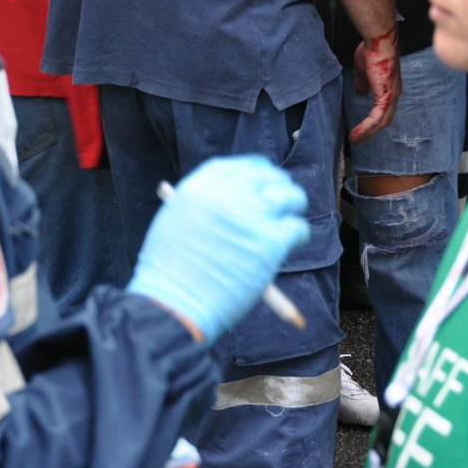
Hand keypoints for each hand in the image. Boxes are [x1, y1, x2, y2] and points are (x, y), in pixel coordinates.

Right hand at [127, 155, 310, 342]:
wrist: (173, 300)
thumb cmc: (168, 269)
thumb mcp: (175, 219)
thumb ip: (202, 204)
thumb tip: (227, 199)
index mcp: (204, 183)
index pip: (243, 167)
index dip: (258, 174)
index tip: (264, 183)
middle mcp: (231, 192)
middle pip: (269, 177)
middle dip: (278, 188)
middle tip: (283, 201)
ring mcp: (253, 215)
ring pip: (290, 198)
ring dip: (292, 207)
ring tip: (292, 219)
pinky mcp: (271, 241)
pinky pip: (298, 229)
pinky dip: (298, 236)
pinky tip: (293, 243)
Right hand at [349, 26, 400, 144]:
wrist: (378, 41)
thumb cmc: (372, 50)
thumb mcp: (364, 70)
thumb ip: (363, 83)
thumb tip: (361, 92)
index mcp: (390, 88)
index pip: (385, 110)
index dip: (374, 121)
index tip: (362, 129)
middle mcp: (394, 94)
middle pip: (385, 120)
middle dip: (372, 132)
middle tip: (359, 140)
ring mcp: (391, 96)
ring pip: (381, 122)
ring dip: (367, 133)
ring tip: (355, 140)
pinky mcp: (385, 96)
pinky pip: (376, 118)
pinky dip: (366, 127)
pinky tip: (356, 133)